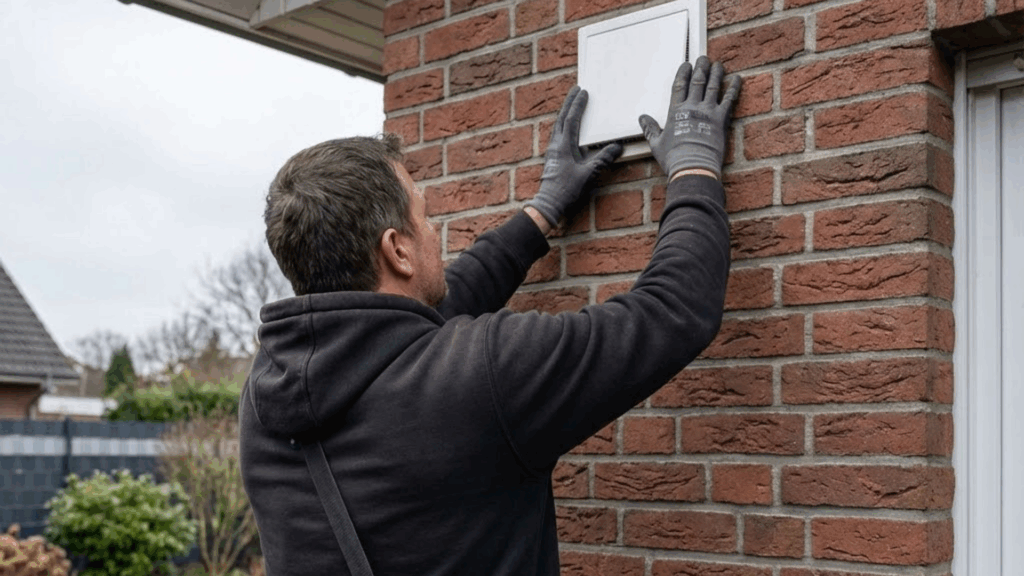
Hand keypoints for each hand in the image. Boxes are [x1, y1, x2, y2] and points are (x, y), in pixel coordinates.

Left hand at [526, 87, 622, 225]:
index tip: (583, 92)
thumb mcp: (588, 174)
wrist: (548, 204)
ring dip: (565, 114)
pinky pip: (557, 136)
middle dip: (569, 103)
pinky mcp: (552, 159)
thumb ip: (603, 159)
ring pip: (558, 127)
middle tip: (575, 90)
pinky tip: (567, 130)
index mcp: (563, 146)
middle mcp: (555, 146)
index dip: (577, 105)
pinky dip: (563, 127)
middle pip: (561, 119)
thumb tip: (617, 147)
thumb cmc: (566, 190)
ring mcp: (552, 152)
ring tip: (572, 105)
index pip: (571, 120)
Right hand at [639, 56, 741, 179]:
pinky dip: (733, 88)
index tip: (687, 65)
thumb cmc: (674, 157)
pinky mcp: (721, 119)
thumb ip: (650, 128)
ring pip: (713, 86)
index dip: (683, 73)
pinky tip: (736, 79)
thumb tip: (642, 118)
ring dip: (716, 73)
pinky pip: (729, 99)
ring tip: (718, 65)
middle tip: (704, 59)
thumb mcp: (656, 143)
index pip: (679, 86)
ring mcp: (708, 111)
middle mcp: (692, 107)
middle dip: (701, 68)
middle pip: (697, 81)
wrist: (693, 166)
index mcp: (676, 111)